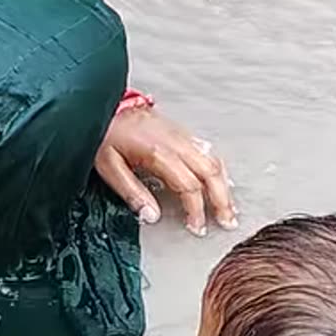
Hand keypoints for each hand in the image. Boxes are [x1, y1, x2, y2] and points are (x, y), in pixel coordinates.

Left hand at [94, 107, 235, 236]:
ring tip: (229, 208)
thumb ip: (132, 193)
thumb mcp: (109, 168)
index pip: (189, 186)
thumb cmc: (106, 135)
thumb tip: (151, 216)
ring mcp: (181, 136)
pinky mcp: (181, 132)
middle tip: (227, 222)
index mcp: (159, 153)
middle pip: (210, 173)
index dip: (195, 210)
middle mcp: (176, 143)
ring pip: (214, 161)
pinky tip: (222, 181)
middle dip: (222, 200)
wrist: (108, 107)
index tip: (197, 228)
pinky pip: (208, 151)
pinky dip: (218, 169)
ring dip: (224, 186)